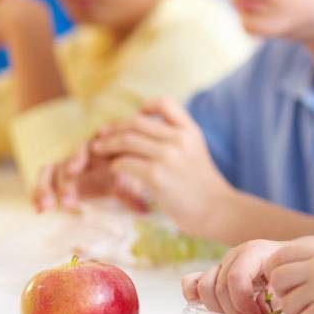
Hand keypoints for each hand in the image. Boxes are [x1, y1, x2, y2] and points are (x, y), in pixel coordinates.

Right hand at [33, 144, 149, 212]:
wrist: (111, 177)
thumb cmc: (121, 177)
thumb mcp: (127, 185)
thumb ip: (133, 195)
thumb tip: (146, 211)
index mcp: (100, 152)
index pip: (85, 148)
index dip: (77, 156)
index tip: (74, 170)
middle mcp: (81, 157)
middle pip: (66, 162)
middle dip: (66, 182)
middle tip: (68, 202)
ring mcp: (66, 167)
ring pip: (52, 171)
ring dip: (47, 188)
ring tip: (47, 207)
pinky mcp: (55, 179)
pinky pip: (43, 182)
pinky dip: (38, 194)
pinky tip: (37, 210)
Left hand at [89, 97, 230, 235]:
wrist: (215, 210)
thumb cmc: (201, 184)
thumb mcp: (195, 151)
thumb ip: (176, 137)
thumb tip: (144, 128)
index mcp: (190, 131)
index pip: (165, 103)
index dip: (145, 106)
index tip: (135, 116)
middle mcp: (179, 139)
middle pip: (137, 122)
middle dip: (115, 127)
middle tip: (101, 135)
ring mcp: (168, 157)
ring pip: (126, 140)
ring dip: (107, 144)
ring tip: (98, 150)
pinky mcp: (156, 176)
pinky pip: (124, 163)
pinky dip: (115, 164)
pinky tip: (114, 169)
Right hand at [182, 239, 287, 313]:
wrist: (289, 259)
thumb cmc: (288, 272)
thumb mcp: (287, 280)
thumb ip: (276, 293)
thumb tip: (262, 309)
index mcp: (253, 252)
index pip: (236, 278)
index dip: (242, 302)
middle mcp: (234, 255)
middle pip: (218, 287)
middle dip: (233, 311)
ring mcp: (221, 264)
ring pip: (203, 287)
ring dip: (217, 309)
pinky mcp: (213, 274)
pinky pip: (191, 282)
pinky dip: (195, 296)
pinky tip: (212, 308)